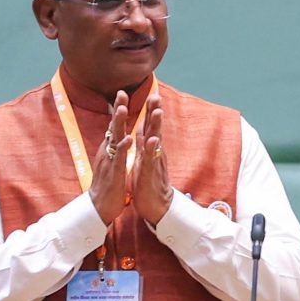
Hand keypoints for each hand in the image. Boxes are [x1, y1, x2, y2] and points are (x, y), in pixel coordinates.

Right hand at [87, 93, 134, 225]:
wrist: (100, 206)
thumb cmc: (108, 183)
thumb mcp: (112, 161)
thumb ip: (113, 147)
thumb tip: (115, 134)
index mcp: (110, 149)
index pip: (115, 125)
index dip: (119, 109)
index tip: (123, 92)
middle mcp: (108, 152)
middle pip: (113, 127)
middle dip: (117, 109)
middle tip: (121, 92)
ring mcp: (110, 161)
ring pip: (115, 139)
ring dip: (119, 124)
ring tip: (123, 109)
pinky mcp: (114, 173)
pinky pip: (119, 158)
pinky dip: (124, 148)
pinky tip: (129, 138)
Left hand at [130, 97, 172, 228]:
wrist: (158, 207)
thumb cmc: (149, 184)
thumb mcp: (144, 161)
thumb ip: (144, 145)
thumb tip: (142, 130)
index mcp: (149, 149)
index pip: (150, 126)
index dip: (150, 110)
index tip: (152, 93)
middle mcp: (154, 152)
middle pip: (155, 128)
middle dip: (155, 111)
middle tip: (157, 95)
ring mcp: (153, 162)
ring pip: (155, 140)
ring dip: (156, 126)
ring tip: (158, 111)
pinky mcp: (150, 173)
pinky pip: (150, 159)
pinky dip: (151, 149)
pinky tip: (153, 140)